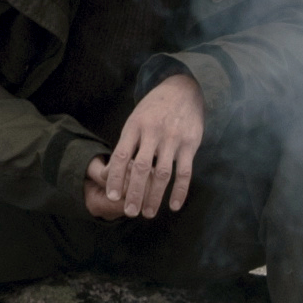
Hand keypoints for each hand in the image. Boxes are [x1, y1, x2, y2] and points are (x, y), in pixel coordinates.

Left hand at [100, 73, 204, 218]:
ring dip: (155, 196)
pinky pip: (184, 172)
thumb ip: (127, 144)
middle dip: (134, 193)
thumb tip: (111, 173)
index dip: (116, 178)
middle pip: (141, 168)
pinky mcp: (191, 143)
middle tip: (130, 212)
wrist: (183, 89)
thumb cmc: (154, 109)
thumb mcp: (136, 119)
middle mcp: (153, 132)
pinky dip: (179, 191)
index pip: (121, 156)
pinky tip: (173, 205)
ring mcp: (173, 138)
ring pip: (162, 173)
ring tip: (148, 213)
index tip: (112, 197)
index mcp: (135, 126)